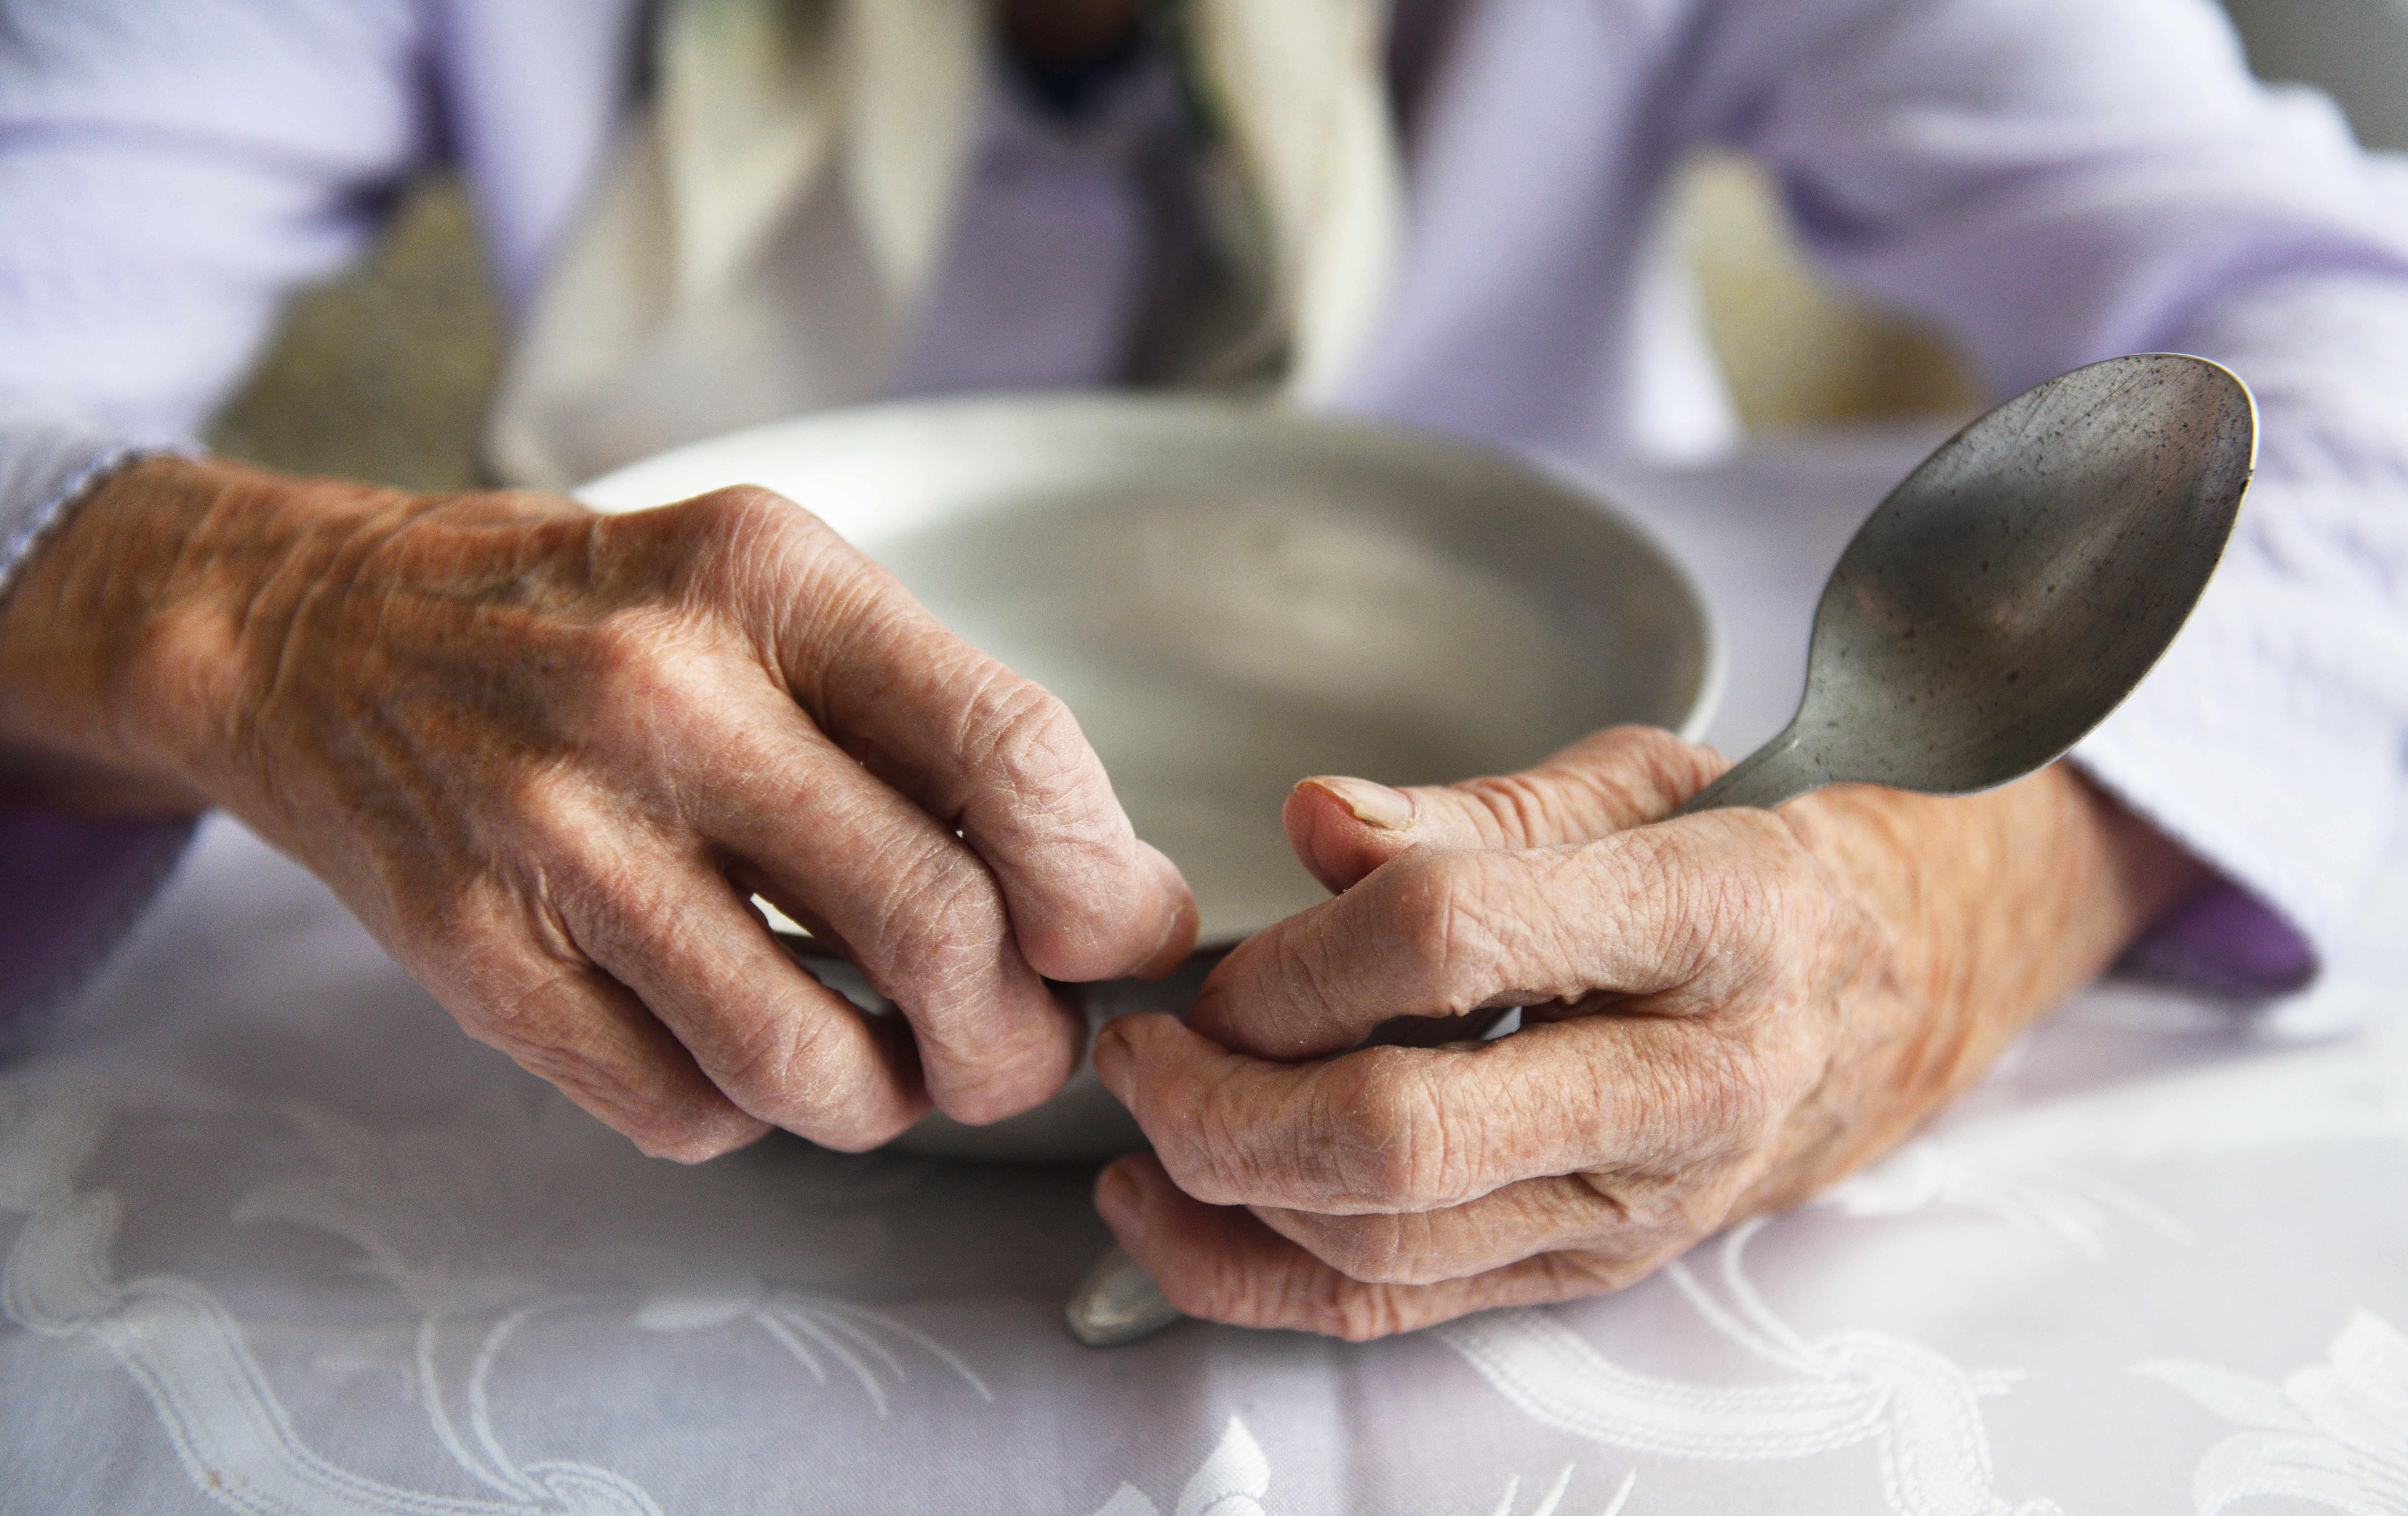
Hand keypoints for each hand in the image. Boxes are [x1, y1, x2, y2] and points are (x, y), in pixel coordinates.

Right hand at [0, 456, 1194, 1156]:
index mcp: (769, 583)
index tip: (1129, 937)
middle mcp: (663, 699)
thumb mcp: (778, 597)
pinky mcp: (478, 956)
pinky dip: (751, 1109)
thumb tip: (1111, 902)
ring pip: (814, 1063)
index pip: (1011, 754)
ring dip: (893, 1097)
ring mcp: (557, 835)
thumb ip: (939, 728)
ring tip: (894, 1059)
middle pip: (937, 929)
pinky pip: (687, 1111)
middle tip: (1025, 1044)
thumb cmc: (600, 623)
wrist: (324, 636)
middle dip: (1021, 1036)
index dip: (1106, 883)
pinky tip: (742, 1041)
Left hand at [1087, 726, 2204, 1338]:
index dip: (1303, 954)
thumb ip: (1473, 807)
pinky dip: (1256, 1280)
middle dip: (1230, 1103)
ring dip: (1225, 1190)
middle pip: (1404, 1133)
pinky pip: (1399, 1310)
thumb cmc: (1761, 861)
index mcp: (1708, 925)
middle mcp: (1683, 1089)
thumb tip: (1318, 819)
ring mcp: (1636, 1206)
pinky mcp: (1592, 1273)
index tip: (1229, 956)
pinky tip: (1168, 1218)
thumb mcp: (1645, 780)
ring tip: (1146, 1114)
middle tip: (1146, 1048)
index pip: (1455, 942)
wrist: (1897, 989)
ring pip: (1386, 1244)